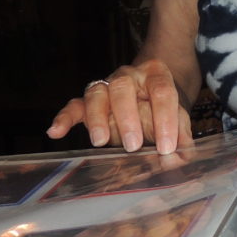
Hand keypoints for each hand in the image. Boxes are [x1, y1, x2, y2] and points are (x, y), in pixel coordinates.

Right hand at [47, 59, 193, 153]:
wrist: (150, 95)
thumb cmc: (164, 110)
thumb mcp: (179, 120)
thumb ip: (182, 139)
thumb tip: (179, 161)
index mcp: (156, 74)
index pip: (162, 92)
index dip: (165, 119)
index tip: (166, 147)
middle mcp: (128, 76)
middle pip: (123, 88)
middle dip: (127, 117)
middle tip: (133, 145)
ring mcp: (106, 86)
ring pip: (96, 93)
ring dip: (98, 118)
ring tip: (101, 142)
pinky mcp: (88, 100)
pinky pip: (74, 106)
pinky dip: (64, 118)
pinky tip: (55, 132)